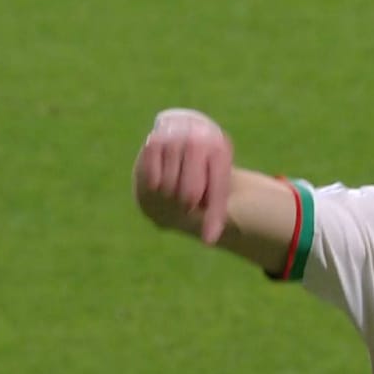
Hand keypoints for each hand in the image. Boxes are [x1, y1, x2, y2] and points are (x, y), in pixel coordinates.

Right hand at [133, 108, 232, 243]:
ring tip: (174, 189)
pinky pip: (153, 180)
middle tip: (186, 203)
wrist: (181, 132)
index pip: (218, 191)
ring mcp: (175, 139)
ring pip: (169, 188)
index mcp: (221, 149)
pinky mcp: (153, 142)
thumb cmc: (202, 167)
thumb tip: (209, 241)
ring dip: (169, 196)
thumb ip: (215, 212)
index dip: (213, 217)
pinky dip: (155, 187)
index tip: (209, 241)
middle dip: (186, 206)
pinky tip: (160, 183)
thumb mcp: (216, 183)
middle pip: (189, 194)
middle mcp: (199, 140)